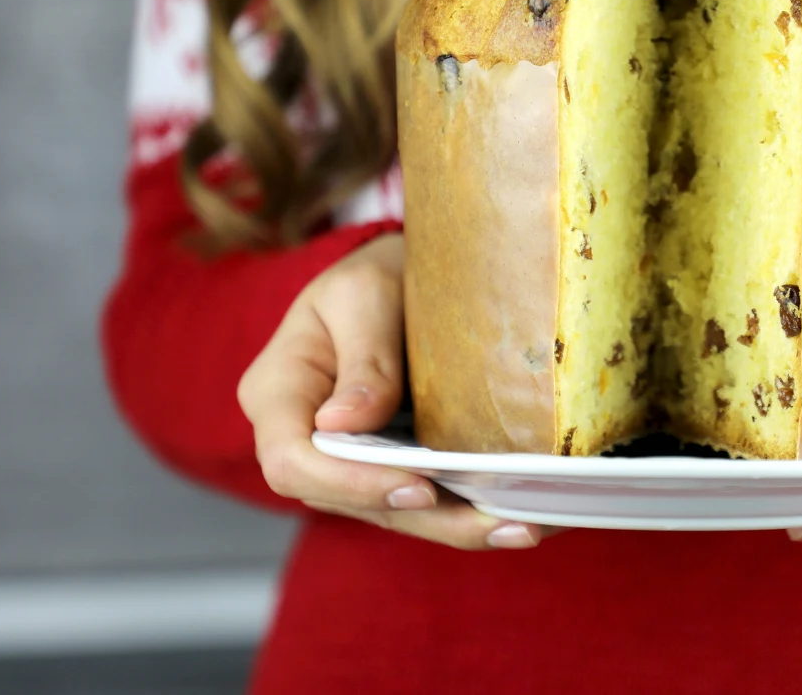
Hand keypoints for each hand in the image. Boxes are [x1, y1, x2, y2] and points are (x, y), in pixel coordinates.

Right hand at [238, 233, 552, 549]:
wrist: (396, 272)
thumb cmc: (372, 273)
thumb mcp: (364, 295)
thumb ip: (363, 358)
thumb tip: (344, 423)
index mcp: (276, 393)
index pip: (293, 462)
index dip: (352, 484)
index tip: (419, 486)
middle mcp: (301, 439)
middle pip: (350, 501)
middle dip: (428, 518)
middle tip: (501, 523)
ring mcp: (342, 460)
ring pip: (393, 512)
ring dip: (457, 526)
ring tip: (525, 528)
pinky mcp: (386, 464)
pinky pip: (420, 499)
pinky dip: (466, 510)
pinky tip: (518, 516)